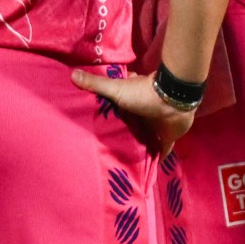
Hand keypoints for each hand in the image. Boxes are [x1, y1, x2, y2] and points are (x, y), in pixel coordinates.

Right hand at [70, 69, 194, 152]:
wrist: (172, 101)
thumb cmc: (143, 94)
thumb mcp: (116, 88)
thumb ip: (96, 84)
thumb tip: (71, 74)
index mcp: (132, 101)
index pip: (121, 107)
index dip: (114, 113)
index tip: (102, 124)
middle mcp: (144, 114)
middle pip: (132, 126)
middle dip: (125, 134)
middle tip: (109, 150)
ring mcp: (155, 126)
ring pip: (145, 139)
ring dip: (139, 147)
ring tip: (125, 163)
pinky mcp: (165, 137)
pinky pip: (161, 150)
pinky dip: (157, 158)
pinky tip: (150, 169)